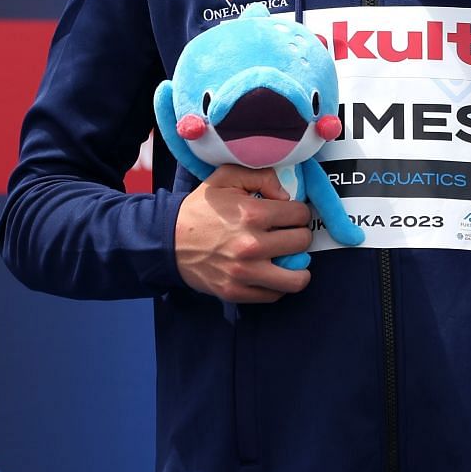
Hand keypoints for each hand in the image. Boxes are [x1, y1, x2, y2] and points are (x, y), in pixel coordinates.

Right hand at [174, 165, 315, 302]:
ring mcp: (244, 273)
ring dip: (298, 267)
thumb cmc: (201, 208)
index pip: (301, 214)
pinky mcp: (236, 292)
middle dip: (298, 234)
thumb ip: (261, 175)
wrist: (168, 241)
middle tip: (287, 233)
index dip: (298, 212)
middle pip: (302, 242)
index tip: (289, 214)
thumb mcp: (226, 178)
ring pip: (296, 279)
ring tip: (289, 258)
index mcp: (252, 214)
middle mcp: (251, 246)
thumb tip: (287, 195)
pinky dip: (278, 284)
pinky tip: (271, 272)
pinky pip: (274, 295)